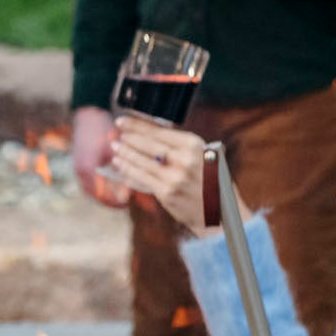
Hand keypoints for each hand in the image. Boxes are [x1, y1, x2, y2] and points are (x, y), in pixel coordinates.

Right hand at [70, 108, 128, 208]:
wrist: (89, 111)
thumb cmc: (104, 128)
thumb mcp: (116, 148)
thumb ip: (124, 167)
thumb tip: (135, 185)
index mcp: (88, 170)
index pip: (102, 195)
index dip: (115, 202)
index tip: (127, 203)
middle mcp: (80, 171)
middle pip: (96, 195)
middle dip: (110, 201)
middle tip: (124, 203)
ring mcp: (78, 167)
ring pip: (92, 189)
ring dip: (105, 194)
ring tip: (119, 195)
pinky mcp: (80, 162)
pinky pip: (90, 181)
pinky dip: (100, 185)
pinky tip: (111, 183)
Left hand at [109, 118, 212, 232]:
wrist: (221, 214)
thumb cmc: (211, 182)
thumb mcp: (204, 156)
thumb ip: (182, 147)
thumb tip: (151, 134)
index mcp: (195, 145)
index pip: (160, 131)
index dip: (138, 125)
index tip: (123, 121)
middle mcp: (185, 159)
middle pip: (149, 144)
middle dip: (129, 137)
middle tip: (115, 132)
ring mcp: (175, 177)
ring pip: (142, 161)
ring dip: (125, 153)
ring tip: (114, 146)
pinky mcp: (167, 193)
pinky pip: (142, 178)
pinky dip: (128, 170)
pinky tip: (119, 164)